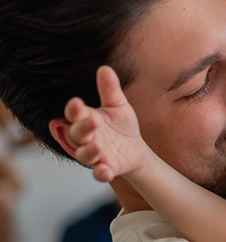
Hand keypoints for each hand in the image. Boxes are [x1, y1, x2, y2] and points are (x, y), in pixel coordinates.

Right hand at [63, 66, 147, 182]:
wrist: (136, 148)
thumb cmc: (121, 126)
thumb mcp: (118, 106)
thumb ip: (110, 90)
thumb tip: (105, 68)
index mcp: (86, 119)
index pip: (73, 114)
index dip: (73, 110)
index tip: (77, 104)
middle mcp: (86, 138)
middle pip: (75, 134)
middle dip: (81, 129)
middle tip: (92, 123)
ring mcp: (95, 154)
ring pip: (83, 155)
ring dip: (88, 152)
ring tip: (97, 146)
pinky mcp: (107, 168)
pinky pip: (100, 173)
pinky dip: (101, 173)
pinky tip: (105, 171)